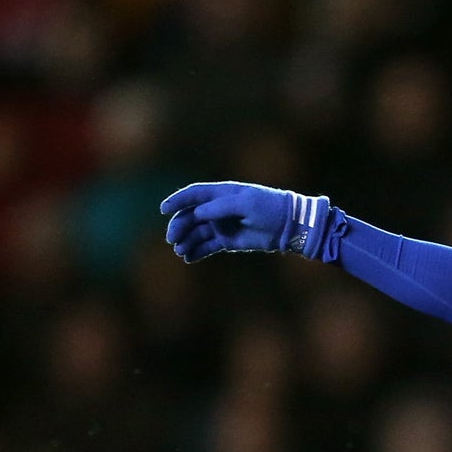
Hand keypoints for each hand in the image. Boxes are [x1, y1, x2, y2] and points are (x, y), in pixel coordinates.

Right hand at [160, 181, 331, 261]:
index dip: (177, 201)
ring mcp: (222, 225)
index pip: (194, 194)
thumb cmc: (269, 208)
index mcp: (222, 193)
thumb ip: (220, 207)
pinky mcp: (227, 241)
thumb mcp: (245, 204)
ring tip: (181, 252)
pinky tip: (189, 258)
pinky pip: (207, 246)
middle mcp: (218, 208)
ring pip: (197, 233)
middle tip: (172, 240)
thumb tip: (198, 213)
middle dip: (179, 226)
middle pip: (191, 216)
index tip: (163, 210)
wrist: (289, 226)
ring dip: (186, 241)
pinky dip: (197, 252)